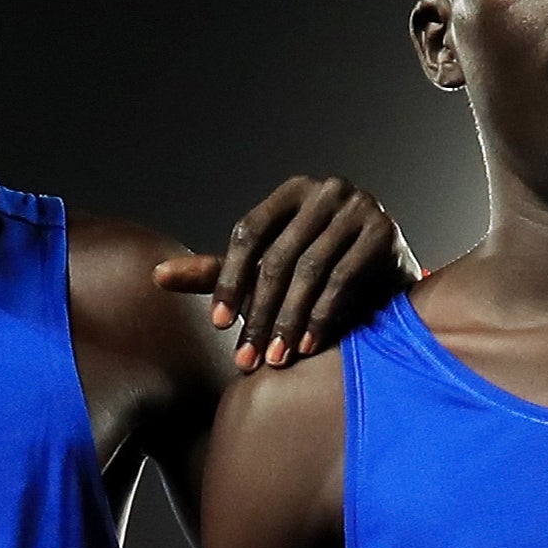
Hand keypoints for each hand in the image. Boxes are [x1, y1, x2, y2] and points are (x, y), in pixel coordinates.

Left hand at [154, 175, 415, 370]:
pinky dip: (322, 316)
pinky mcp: (384, 232)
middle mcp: (327, 189)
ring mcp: (359, 207)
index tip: (219, 324)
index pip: (249, 232)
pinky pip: (343, 278)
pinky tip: (309, 346)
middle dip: (260, 311)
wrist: (390, 282)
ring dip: (289, 320)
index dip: (229, 279)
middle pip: (278, 255)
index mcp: (293, 190)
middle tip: (246, 356)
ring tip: (275, 358)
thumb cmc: (320, 273)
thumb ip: (219, 272)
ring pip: (310, 269)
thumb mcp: (268, 269)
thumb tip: (158, 276)